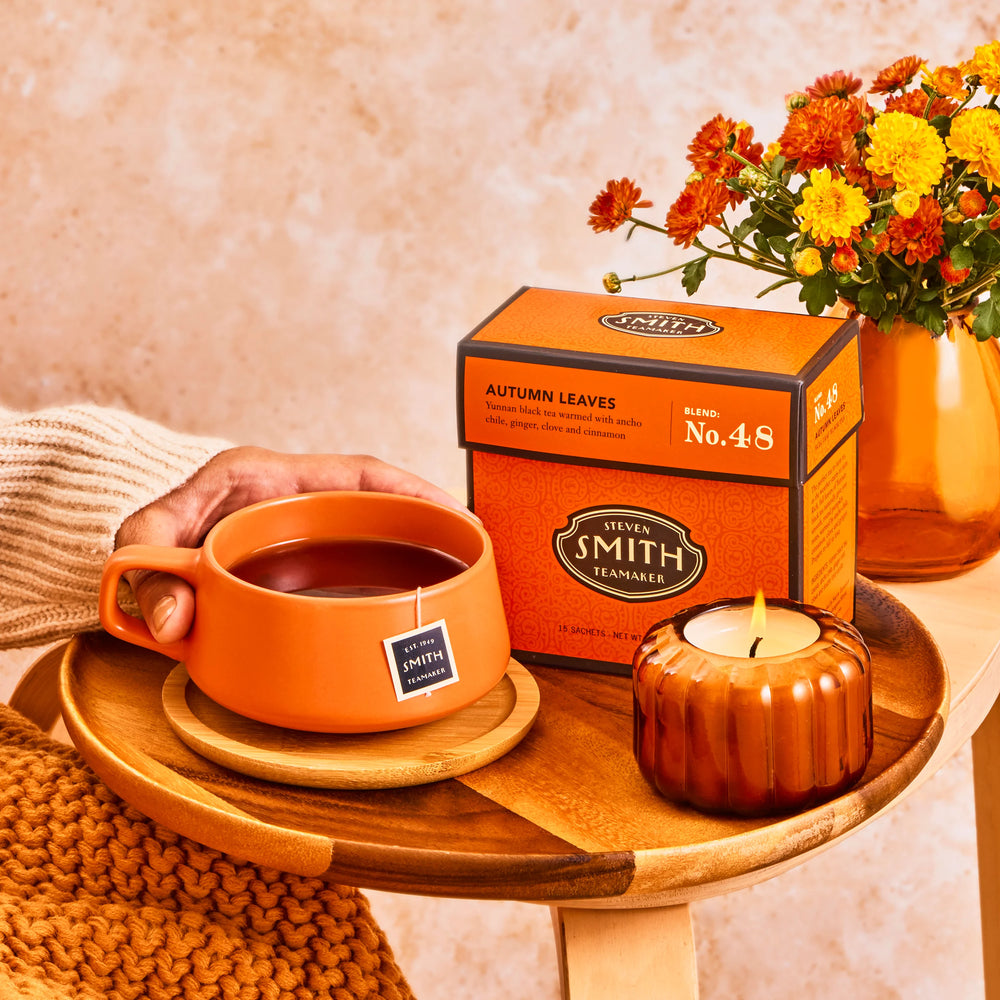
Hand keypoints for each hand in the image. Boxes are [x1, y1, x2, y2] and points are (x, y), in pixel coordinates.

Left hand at [114, 447, 467, 643]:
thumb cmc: (153, 529)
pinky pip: (351, 570)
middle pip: (378, 507)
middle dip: (428, 522)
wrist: (145, 546)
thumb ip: (149, 565)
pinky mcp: (301, 567)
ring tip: (455, 580)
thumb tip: (172, 620)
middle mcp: (296, 500)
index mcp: (270, 476)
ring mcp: (303, 536)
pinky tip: (402, 610)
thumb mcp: (145, 534)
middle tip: (471, 549)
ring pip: (370, 540)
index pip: (356, 473)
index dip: (408, 489)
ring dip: (412, 555)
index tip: (450, 509)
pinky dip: (381, 585)